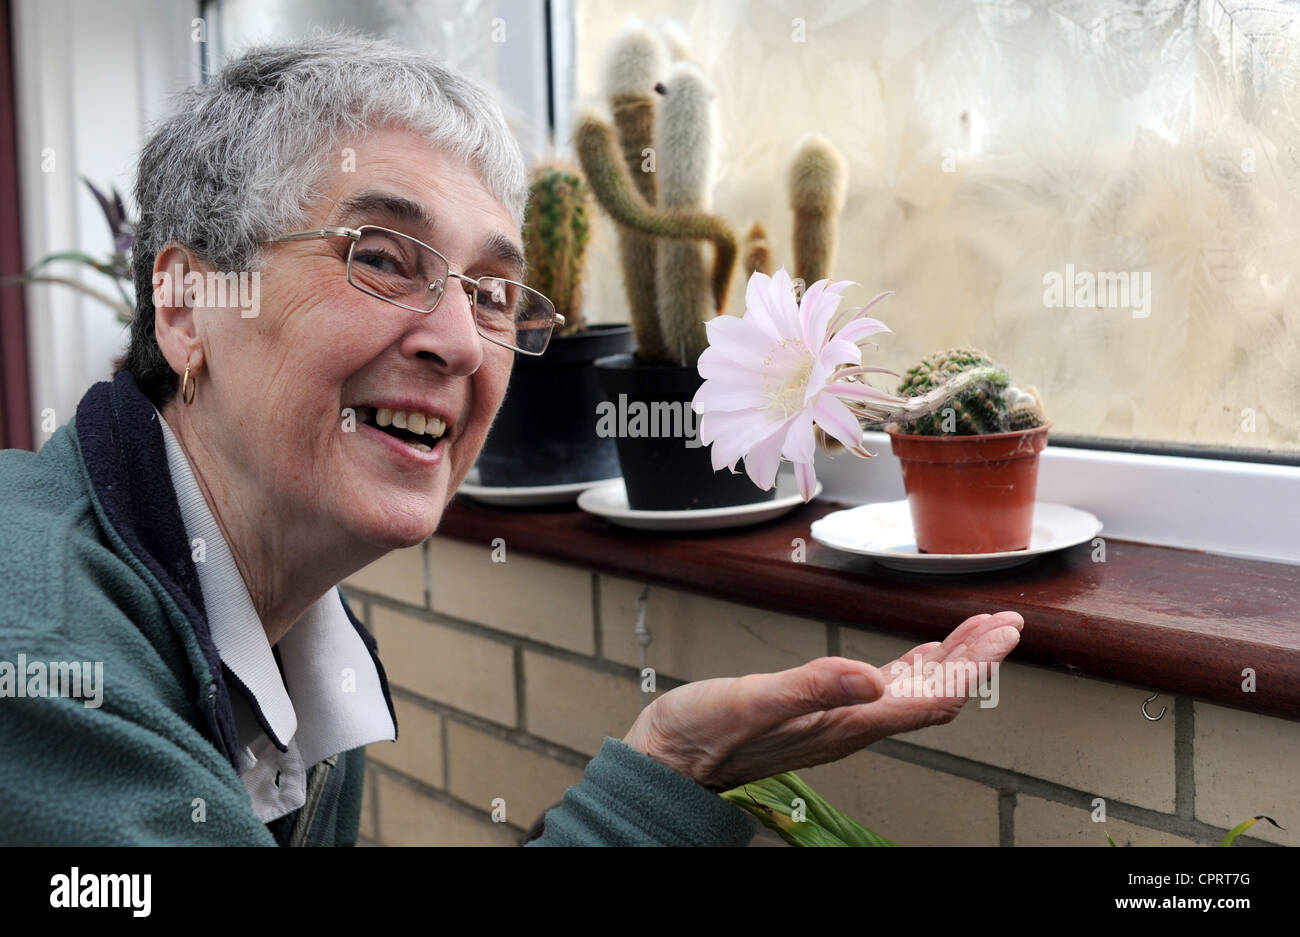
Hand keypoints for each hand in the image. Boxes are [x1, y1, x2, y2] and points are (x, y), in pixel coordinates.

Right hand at [621, 610, 1022, 790]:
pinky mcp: (820, 711)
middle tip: (1006, 624)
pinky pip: (883, 690)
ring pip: (914, 691)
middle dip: (975, 658)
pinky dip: (913, 667)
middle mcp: (852, 723)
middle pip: (934, 694)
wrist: (670, 760)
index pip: (932, 697)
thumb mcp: (754, 700)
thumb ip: (813, 686)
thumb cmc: (703, 733)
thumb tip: (871, 675)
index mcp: (847, 721)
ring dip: (951, 660)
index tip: (1003, 633)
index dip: (974, 665)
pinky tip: (920, 655)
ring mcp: (839, 719)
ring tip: (979, 631)